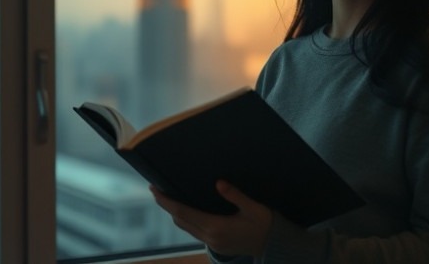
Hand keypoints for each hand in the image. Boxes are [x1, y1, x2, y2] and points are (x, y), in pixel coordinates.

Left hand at [150, 180, 272, 256]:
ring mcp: (212, 243)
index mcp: (217, 226)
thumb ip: (235, 195)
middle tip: (155, 189)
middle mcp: (210, 236)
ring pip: (185, 227)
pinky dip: (185, 219)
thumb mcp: (253, 207)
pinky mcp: (215, 245)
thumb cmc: (265, 224)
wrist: (274, 246)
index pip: (183, 212)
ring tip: (166, 198)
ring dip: (174, 213)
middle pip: (180, 219)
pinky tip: (185, 210)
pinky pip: (193, 231)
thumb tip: (219, 182)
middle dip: (166, 205)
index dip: (167, 201)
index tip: (154, 190)